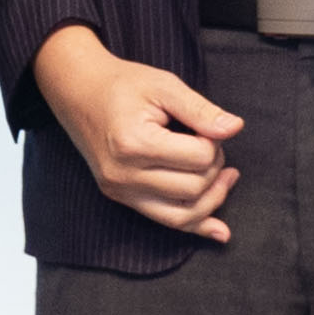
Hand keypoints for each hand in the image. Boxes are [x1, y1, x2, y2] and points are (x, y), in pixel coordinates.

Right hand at [34, 23, 242, 240]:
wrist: (79, 92)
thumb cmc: (122, 85)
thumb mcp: (164, 85)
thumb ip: (200, 109)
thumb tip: (234, 128)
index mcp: (134, 144)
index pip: (198, 157)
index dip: (215, 141)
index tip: (208, 126)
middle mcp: (124, 175)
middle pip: (194, 188)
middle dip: (214, 167)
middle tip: (209, 142)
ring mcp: (120, 191)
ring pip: (182, 216)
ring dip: (212, 198)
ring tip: (225, 176)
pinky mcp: (120, 198)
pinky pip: (165, 221)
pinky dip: (195, 226)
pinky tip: (218, 229)